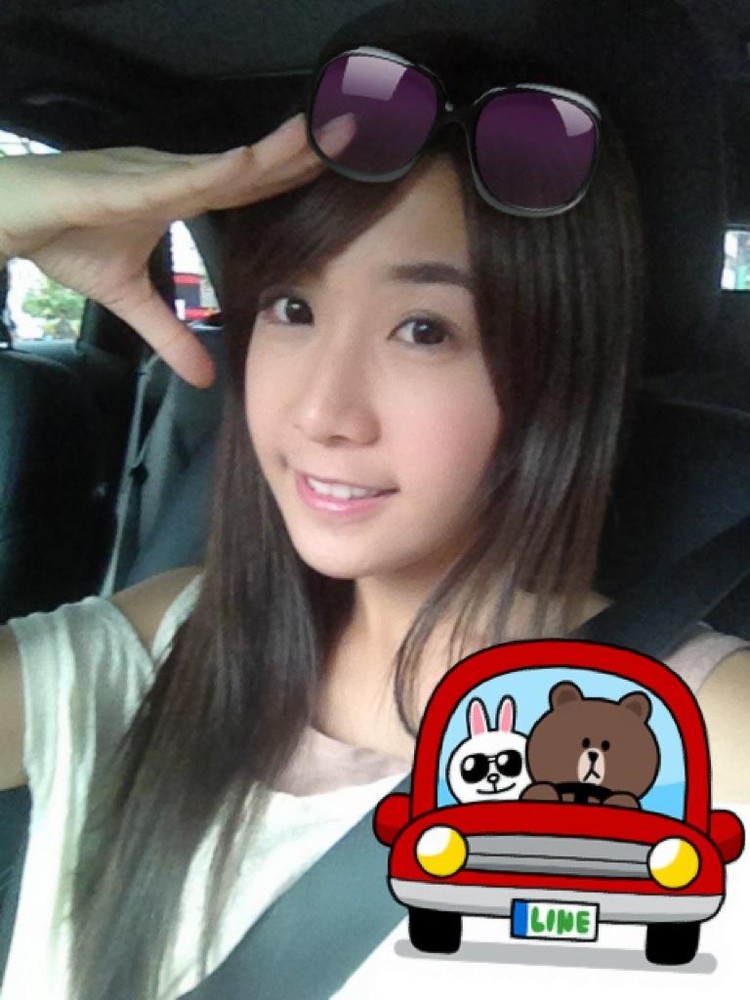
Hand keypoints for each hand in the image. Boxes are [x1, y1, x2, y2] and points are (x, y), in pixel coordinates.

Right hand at [0, 113, 354, 386]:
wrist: (13, 217)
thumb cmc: (66, 240)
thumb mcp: (131, 299)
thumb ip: (170, 334)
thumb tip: (204, 377)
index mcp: (182, 196)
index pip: (250, 187)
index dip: (292, 179)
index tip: (338, 172)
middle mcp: (177, 177)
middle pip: (252, 168)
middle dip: (302, 156)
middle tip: (354, 140)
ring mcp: (154, 175)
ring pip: (226, 163)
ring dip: (274, 152)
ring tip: (320, 140)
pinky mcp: (125, 183)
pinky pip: (178, 177)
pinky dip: (216, 171)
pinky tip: (251, 163)